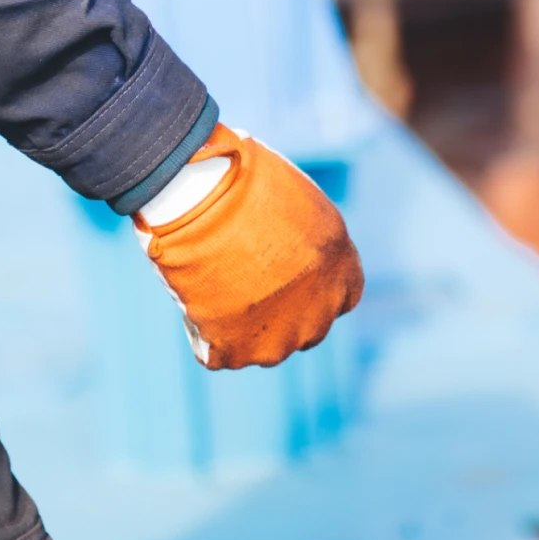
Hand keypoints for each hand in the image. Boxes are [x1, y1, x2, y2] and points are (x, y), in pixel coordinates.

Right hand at [135, 124, 363, 370]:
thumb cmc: (249, 186)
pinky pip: (218, 353)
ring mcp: (279, 339)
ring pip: (262, 345)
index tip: (283, 273)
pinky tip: (195, 297)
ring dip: (241, 325)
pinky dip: (204, 334)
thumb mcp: (303, 207)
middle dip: (280, 312)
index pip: (339, 298)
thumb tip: (291, 261)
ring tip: (213, 281)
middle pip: (304, 328)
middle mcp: (320, 314)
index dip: (310, 288)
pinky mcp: (236, 351)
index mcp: (343, 273)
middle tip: (241, 278)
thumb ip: (308, 246)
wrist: (208, 198)